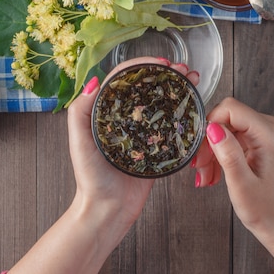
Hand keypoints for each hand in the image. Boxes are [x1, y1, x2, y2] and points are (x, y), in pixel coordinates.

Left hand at [67, 57, 199, 226]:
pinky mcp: (157, 148)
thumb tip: (93, 81)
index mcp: (106, 112)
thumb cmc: (90, 179)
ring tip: (194, 79)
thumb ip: (80, 112)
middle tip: (183, 68)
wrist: (107, 210)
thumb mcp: (79, 142)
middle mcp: (126, 119)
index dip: (143, 66)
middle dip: (166, 74)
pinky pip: (172, 127)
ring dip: (178, 89)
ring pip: (162, 103)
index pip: (125, 79)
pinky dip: (183, 113)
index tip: (161, 63)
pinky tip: (194, 105)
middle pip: (147, 87)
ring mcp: (143, 133)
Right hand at [193, 97, 273, 239]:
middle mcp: (267, 126)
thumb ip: (228, 154)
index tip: (201, 151)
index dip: (210, 125)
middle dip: (207, 143)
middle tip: (200, 168)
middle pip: (224, 117)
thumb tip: (212, 129)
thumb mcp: (241, 184)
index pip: (230, 108)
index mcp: (268, 133)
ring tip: (205, 175)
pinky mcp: (252, 138)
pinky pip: (225, 136)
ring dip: (209, 152)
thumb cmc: (262, 207)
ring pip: (221, 127)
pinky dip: (215, 155)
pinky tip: (212, 173)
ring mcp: (259, 131)